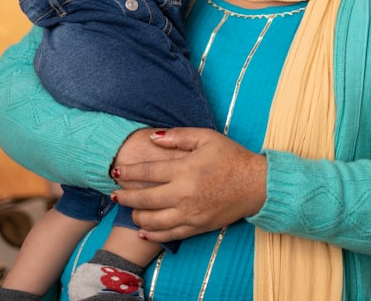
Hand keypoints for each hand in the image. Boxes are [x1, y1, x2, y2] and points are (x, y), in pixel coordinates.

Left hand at [111, 128, 267, 242]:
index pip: (147, 171)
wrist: (256, 185)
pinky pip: (168, 234)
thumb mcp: (207, 137)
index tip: (115, 172)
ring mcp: (190, 214)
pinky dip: (152, 234)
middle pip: (144, 198)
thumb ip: (178, 136)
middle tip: (113, 194)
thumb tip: (153, 137)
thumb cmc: (232, 157)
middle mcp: (184, 194)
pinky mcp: (197, 227)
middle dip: (124, 196)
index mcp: (185, 169)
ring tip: (128, 209)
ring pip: (153, 220)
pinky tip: (142, 230)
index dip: (128, 172)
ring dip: (136, 215)